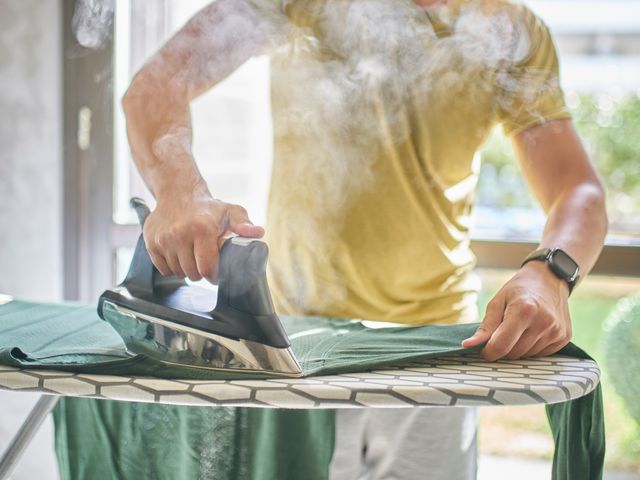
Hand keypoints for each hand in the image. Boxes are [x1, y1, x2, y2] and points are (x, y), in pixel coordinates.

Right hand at [143, 182, 263, 281]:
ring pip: (177, 272)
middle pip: (192, 273)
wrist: (178, 193)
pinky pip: (163, 269)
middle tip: (204, 261)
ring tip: (192, 255)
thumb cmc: (207, 207)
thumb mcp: (231, 212)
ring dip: (186, 269)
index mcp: (202, 228)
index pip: (207, 268)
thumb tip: (258, 232)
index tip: (216, 271)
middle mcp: (180, 233)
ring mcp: (164, 239)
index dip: (213, 275)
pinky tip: (179, 254)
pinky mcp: (151, 242)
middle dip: (200, 272)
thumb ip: (244, 224)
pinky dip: (171, 267)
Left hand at [461, 261, 571, 360]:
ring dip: (518, 347)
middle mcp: (543, 322)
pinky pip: (540, 355)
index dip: (488, 352)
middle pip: (513, 353)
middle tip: (503, 331)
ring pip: (526, 356)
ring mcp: (556, 331)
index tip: (484, 349)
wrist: (550, 279)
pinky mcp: (563, 338)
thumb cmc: (519, 290)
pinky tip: (532, 331)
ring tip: (520, 328)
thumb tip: (468, 345)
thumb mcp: (498, 301)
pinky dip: (531, 347)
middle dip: (503, 347)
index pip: (501, 345)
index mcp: (524, 311)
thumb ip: (485, 326)